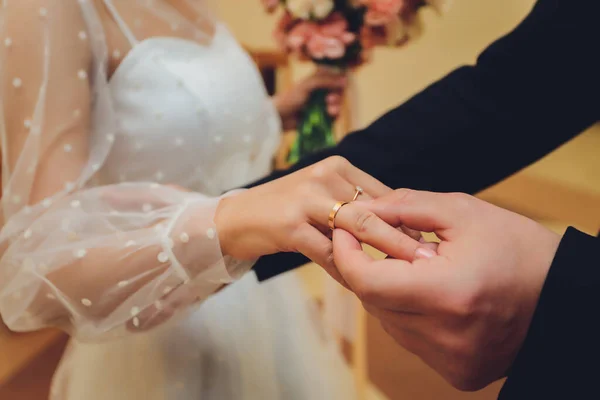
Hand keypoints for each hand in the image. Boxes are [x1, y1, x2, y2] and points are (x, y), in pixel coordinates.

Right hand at [215, 158, 425, 282]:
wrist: (236, 218)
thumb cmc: (285, 209)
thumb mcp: (321, 196)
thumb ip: (353, 204)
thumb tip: (397, 227)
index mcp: (337, 167)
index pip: (382, 192)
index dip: (406, 219)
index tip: (428, 240)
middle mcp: (324, 176)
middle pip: (374, 209)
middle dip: (403, 236)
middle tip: (429, 258)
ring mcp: (306, 199)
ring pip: (356, 228)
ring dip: (382, 253)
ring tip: (405, 273)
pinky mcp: (291, 225)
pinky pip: (327, 252)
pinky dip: (345, 269)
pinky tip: (359, 284)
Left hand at [273, 68, 346, 130]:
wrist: (280, 117)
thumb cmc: (291, 98)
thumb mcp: (308, 85)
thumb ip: (326, 80)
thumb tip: (345, 80)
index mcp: (319, 78)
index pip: (337, 75)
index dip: (341, 79)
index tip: (340, 84)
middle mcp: (322, 89)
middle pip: (340, 90)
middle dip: (338, 95)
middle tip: (329, 99)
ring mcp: (322, 103)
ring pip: (338, 103)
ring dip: (336, 105)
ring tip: (329, 109)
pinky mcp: (322, 116)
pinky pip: (335, 115)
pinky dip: (335, 115)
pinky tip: (329, 114)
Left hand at [332, 189, 561, 390]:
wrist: (563, 296)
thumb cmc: (518, 248)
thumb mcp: (463, 212)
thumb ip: (405, 206)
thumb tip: (362, 210)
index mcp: (448, 294)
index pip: (367, 282)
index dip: (347, 254)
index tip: (345, 231)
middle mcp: (447, 336)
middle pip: (374, 302)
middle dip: (370, 270)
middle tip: (385, 245)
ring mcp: (452, 361)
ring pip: (389, 322)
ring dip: (390, 293)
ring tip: (419, 270)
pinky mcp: (458, 373)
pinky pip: (411, 340)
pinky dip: (410, 315)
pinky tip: (433, 296)